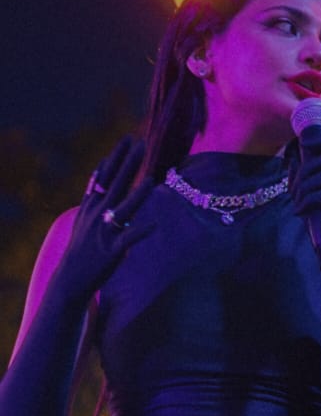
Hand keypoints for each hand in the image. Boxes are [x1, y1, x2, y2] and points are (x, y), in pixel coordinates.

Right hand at [54, 137, 156, 299]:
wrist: (71, 276)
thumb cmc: (83, 245)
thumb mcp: (84, 215)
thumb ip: (94, 193)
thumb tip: (100, 170)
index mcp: (92, 205)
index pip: (105, 175)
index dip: (117, 157)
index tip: (128, 138)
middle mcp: (98, 214)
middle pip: (116, 184)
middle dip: (128, 164)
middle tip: (141, 144)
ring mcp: (105, 232)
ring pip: (123, 209)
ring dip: (137, 195)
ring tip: (150, 179)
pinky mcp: (113, 250)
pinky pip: (129, 239)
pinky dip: (141, 232)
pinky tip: (154, 225)